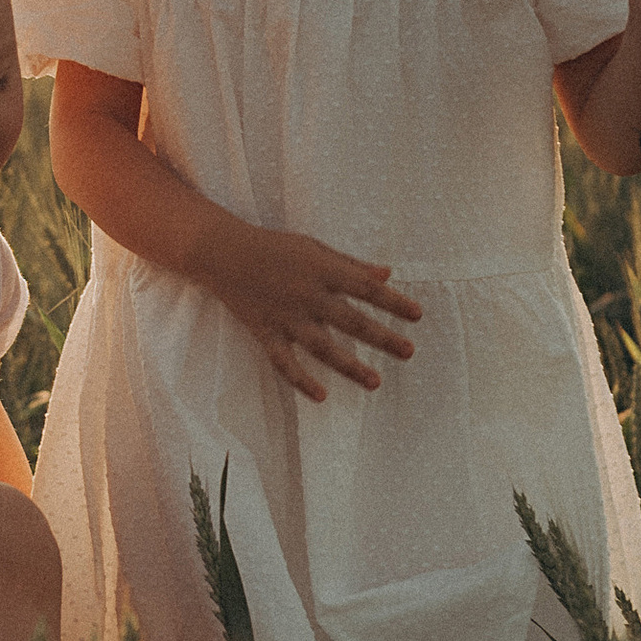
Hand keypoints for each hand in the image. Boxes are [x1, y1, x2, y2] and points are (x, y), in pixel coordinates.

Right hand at [204, 219, 422, 403]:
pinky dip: (301, 380)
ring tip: (375, 382)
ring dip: (351, 365)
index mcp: (323, 270)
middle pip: (352, 321)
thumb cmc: (273, 245)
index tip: (417, 316)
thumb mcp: (314, 246)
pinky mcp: (265, 332)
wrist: (222, 252)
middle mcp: (308, 295)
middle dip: (383, 338)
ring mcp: (286, 317)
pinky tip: (321, 395)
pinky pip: (284, 362)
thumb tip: (387, 274)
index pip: (366, 289)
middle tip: (409, 352)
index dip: (394, 302)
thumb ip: (351, 264)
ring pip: (323, 347)